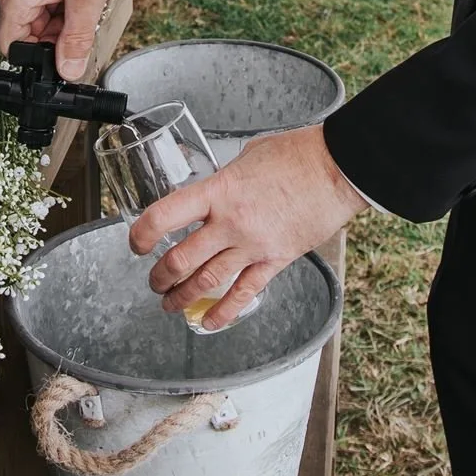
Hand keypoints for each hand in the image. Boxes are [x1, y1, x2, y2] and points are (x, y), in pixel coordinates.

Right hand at [0, 0, 133, 79]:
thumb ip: (77, 39)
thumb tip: (68, 69)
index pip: (11, 45)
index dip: (37, 57)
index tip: (60, 57)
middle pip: (23, 31)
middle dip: (53, 35)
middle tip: (80, 23)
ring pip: (33, 16)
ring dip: (58, 18)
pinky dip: (57, 3)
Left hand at [129, 123, 364, 329]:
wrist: (338, 168)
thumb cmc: (297, 154)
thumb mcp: (247, 157)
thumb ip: (225, 180)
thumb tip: (215, 189)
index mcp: (219, 191)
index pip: (165, 217)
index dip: (142, 234)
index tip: (136, 243)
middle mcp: (231, 223)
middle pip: (181, 261)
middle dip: (160, 278)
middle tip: (155, 282)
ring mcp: (254, 245)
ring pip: (207, 283)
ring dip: (183, 298)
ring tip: (171, 304)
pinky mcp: (277, 260)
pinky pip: (245, 293)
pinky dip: (224, 312)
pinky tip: (210, 321)